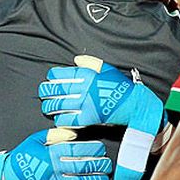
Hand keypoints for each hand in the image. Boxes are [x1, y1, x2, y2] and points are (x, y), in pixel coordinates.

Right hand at [0, 128, 111, 179]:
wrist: (7, 175)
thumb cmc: (24, 154)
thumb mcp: (37, 138)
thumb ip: (56, 134)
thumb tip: (74, 134)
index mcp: (50, 153)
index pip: (76, 150)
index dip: (91, 149)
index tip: (100, 148)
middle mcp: (53, 168)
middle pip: (81, 167)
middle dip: (97, 166)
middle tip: (107, 164)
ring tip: (104, 179)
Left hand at [38, 55, 165, 127]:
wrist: (135, 105)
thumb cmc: (122, 88)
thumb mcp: (108, 69)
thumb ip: (91, 63)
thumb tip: (76, 60)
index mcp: (88, 75)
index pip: (62, 74)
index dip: (52, 77)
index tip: (50, 79)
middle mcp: (85, 88)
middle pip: (57, 89)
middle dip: (47, 91)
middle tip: (44, 93)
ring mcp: (87, 104)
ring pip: (60, 105)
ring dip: (50, 106)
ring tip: (48, 107)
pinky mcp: (89, 118)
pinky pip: (69, 120)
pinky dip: (61, 120)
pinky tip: (59, 118)